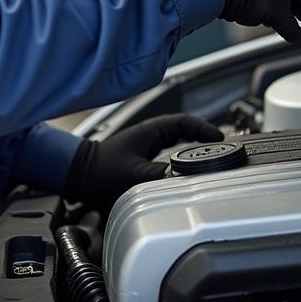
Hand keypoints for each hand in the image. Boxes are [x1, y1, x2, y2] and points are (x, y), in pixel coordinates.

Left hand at [64, 114, 223, 209]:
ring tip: (211, 156)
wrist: (79, 177)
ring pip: (178, 141)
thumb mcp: (134, 176)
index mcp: (150, 131)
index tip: (219, 138)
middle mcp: (150, 135)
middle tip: (221, 148)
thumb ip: (161, 176)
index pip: (185, 123)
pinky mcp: (144, 157)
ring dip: (195, 147)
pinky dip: (183, 157)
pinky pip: (171, 152)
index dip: (204, 129)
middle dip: (204, 137)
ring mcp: (147, 145)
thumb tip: (185, 178)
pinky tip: (189, 168)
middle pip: (185, 130)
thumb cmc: (99, 173)